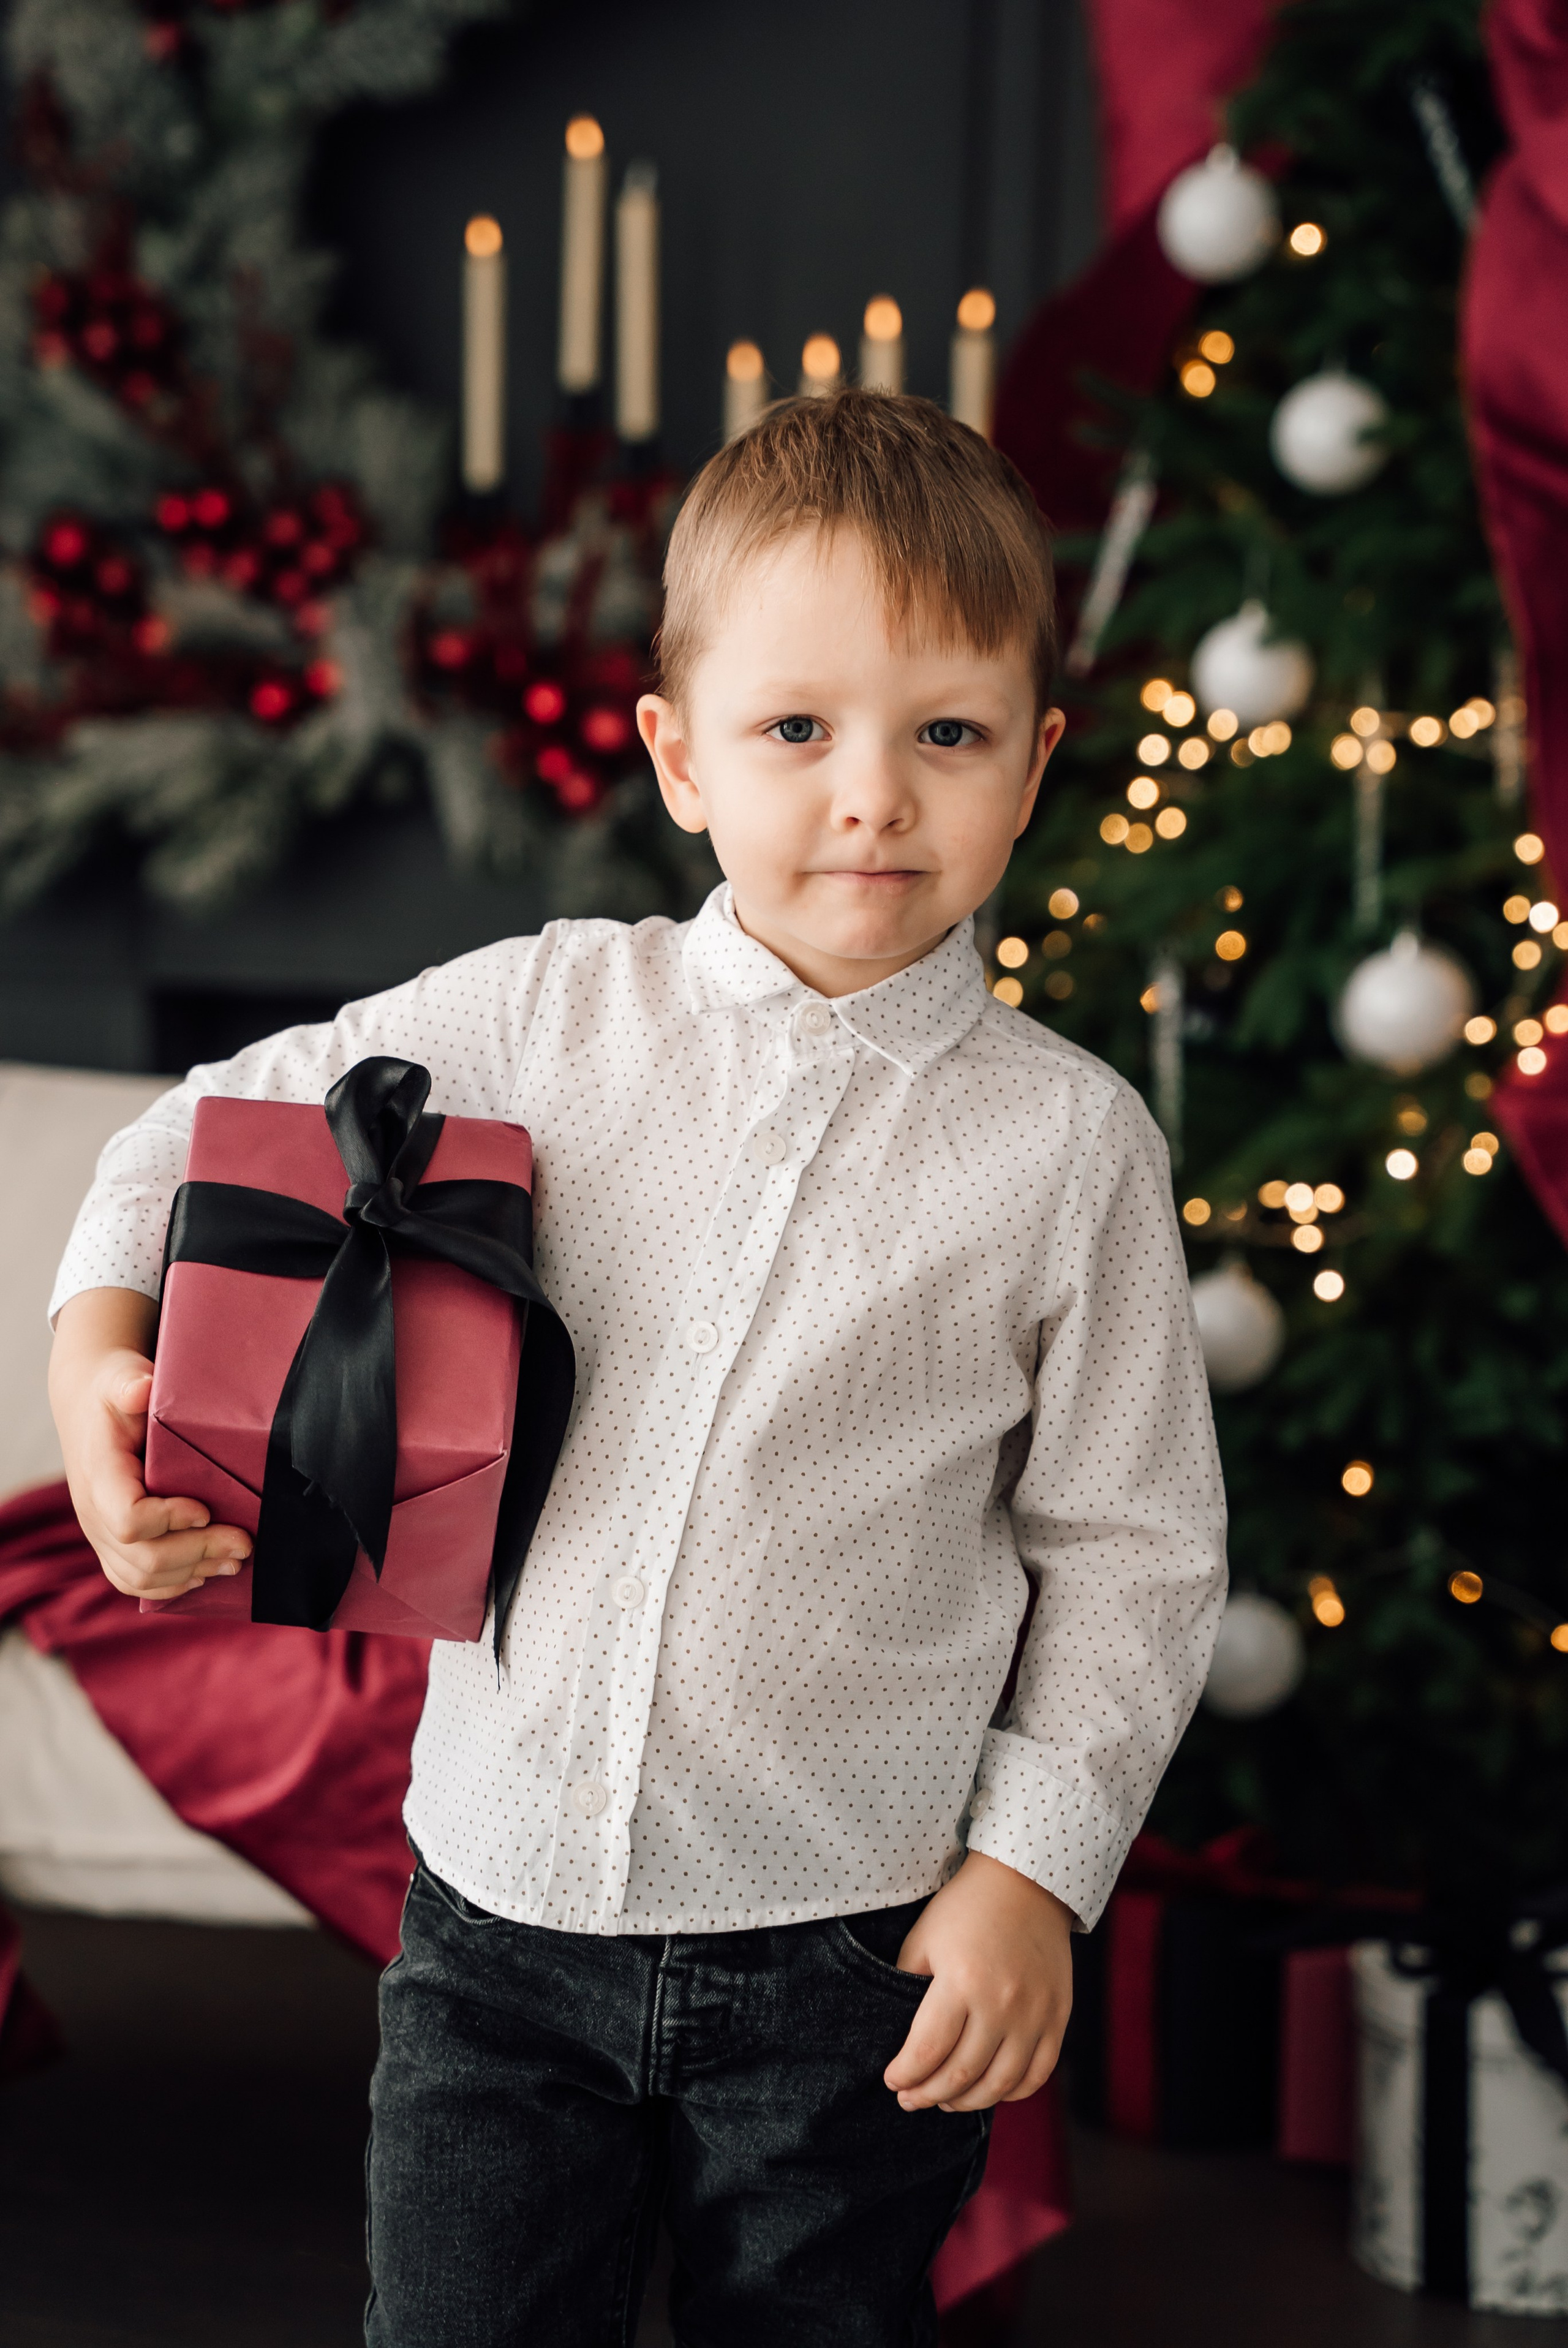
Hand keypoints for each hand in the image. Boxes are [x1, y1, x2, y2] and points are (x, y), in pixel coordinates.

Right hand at [50, 1287, 250, 1600]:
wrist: (88, 1408)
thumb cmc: (113, 1391)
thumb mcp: (121, 1378)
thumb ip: (130, 1385)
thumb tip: (143, 1388)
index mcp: (97, 1474)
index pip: (128, 1518)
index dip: (168, 1521)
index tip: (205, 1508)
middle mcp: (93, 1512)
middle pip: (142, 1558)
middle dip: (197, 1553)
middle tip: (244, 1544)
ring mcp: (100, 1533)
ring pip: (139, 1578)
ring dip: (191, 1573)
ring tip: (235, 1561)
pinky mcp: (110, 1544)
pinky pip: (132, 1582)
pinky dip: (171, 1586)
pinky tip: (203, 1574)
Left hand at [883, 1849, 1072, 2112]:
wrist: (1025, 1883)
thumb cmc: (965, 1908)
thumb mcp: (924, 1939)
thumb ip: (907, 1987)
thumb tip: (900, 2037)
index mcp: (961, 1980)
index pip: (927, 2050)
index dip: (905, 2076)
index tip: (892, 2082)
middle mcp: (1001, 2002)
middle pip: (961, 2073)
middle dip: (929, 2095)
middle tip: (910, 2100)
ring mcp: (1035, 2013)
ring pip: (1000, 2084)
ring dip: (968, 2102)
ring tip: (946, 2100)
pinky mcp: (1058, 2017)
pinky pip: (1037, 2074)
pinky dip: (1012, 2092)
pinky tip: (989, 2089)